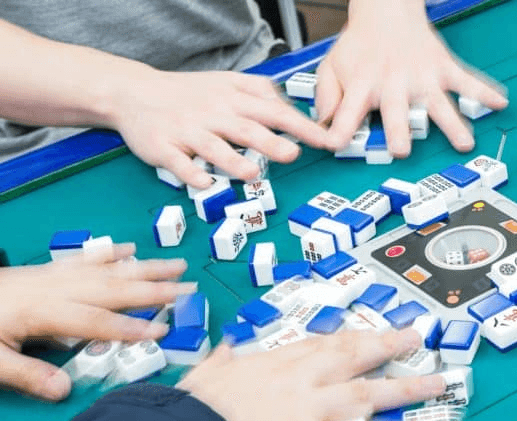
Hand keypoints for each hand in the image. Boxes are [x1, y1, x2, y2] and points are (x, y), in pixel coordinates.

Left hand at [0, 244, 191, 400]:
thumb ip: (26, 375)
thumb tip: (65, 391)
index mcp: (42, 312)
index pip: (96, 323)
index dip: (130, 328)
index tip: (163, 330)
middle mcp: (53, 288)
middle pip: (112, 288)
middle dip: (154, 289)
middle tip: (190, 288)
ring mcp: (50, 276)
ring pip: (105, 270)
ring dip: (144, 267)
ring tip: (176, 265)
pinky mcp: (43, 271)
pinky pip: (83, 259)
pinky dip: (110, 254)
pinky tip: (129, 251)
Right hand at [110, 68, 329, 187]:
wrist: (133, 92)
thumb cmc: (189, 93)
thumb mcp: (227, 82)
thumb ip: (260, 93)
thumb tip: (293, 109)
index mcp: (232, 98)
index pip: (273, 110)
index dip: (299, 125)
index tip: (325, 139)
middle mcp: (212, 114)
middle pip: (245, 128)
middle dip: (270, 141)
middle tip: (293, 154)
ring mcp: (187, 131)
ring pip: (213, 147)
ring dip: (232, 160)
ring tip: (252, 173)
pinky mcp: (163, 147)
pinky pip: (178, 163)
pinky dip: (190, 173)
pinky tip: (204, 184)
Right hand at [177, 328, 445, 420]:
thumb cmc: (191, 407)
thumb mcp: (204, 374)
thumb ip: (221, 360)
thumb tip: (225, 347)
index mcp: (275, 360)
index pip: (323, 343)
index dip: (353, 337)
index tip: (373, 331)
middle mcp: (301, 377)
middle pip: (355, 355)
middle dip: (389, 345)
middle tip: (417, 336)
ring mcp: (309, 405)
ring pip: (367, 393)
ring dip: (406, 389)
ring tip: (437, 384)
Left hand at [314, 0, 506, 156]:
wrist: (385, 8)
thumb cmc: (360, 45)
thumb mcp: (331, 66)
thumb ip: (326, 97)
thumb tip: (324, 127)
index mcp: (363, 86)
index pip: (346, 113)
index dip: (340, 131)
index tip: (336, 146)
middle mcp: (393, 84)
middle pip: (396, 112)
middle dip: (399, 131)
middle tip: (402, 149)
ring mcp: (421, 78)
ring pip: (437, 104)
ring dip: (451, 124)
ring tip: (465, 143)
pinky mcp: (443, 69)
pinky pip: (467, 81)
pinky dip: (484, 91)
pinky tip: (500, 103)